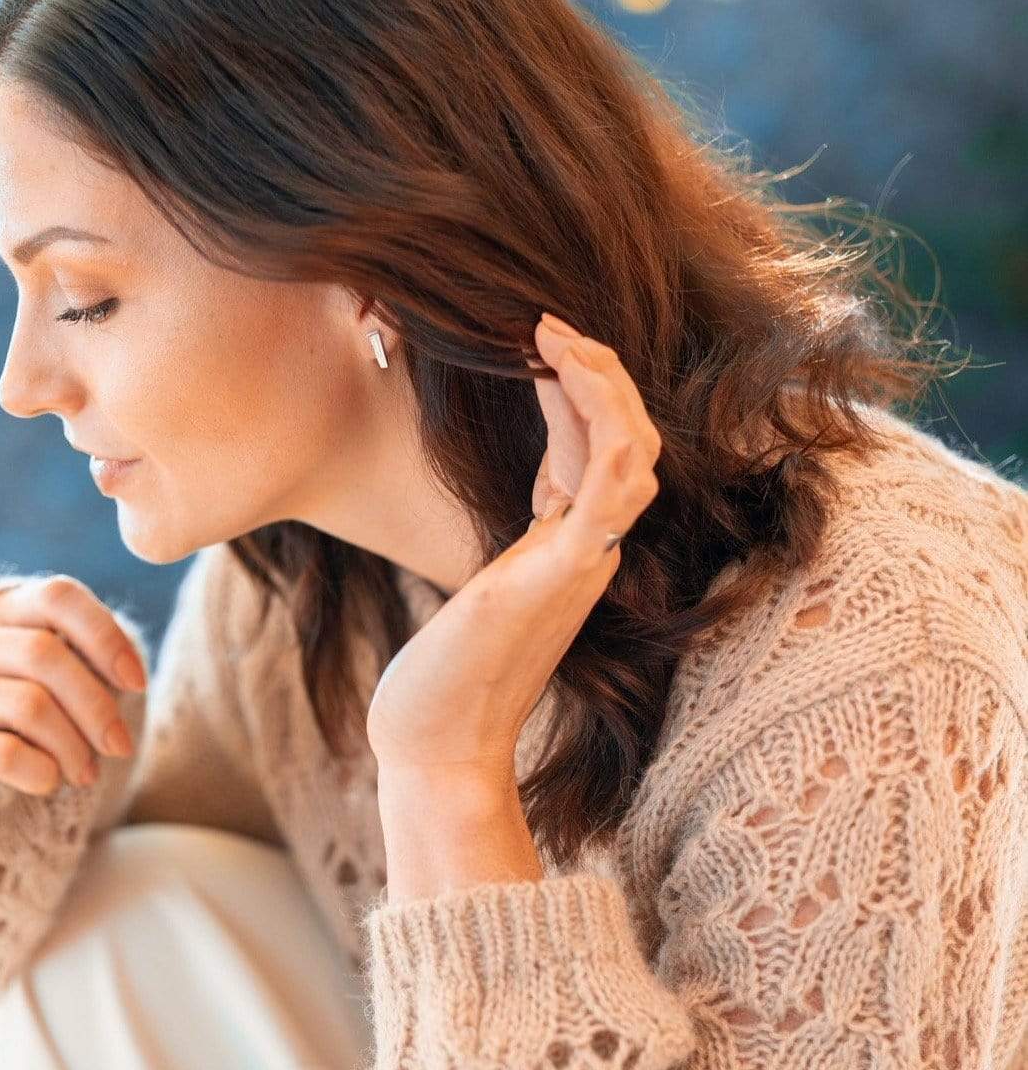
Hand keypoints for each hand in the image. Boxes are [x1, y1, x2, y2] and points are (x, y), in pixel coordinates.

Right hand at [0, 575, 147, 795]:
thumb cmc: (47, 704)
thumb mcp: (73, 672)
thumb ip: (98, 659)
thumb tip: (130, 674)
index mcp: (8, 608)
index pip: (58, 597)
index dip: (104, 636)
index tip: (138, 683)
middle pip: (42, 654)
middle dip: (95, 706)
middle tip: (120, 746)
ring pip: (27, 705)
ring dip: (73, 746)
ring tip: (88, 772)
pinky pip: (3, 753)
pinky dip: (42, 771)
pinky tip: (52, 781)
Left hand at [365, 313, 661, 785]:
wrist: (437, 746)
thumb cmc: (445, 676)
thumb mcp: (482, 588)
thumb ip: (512, 546)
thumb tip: (516, 504)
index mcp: (570, 552)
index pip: (599, 452)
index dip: (577, 392)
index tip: (534, 345)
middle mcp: (590, 553)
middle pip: (631, 441)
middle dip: (599, 374)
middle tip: (546, 323)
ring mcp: (583, 564)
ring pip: (632, 451)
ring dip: (602, 383)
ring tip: (554, 333)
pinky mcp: (559, 573)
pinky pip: (607, 482)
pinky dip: (596, 418)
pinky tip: (556, 368)